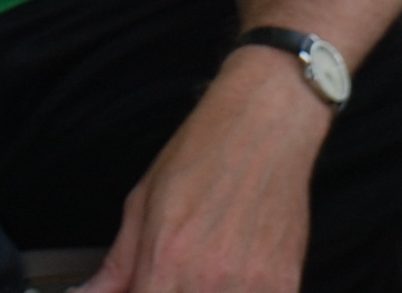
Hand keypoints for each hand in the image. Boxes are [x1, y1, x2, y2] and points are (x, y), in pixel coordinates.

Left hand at [81, 49, 321, 292]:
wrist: (264, 125)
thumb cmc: (203, 154)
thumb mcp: (144, 201)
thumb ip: (118, 263)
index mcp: (165, 263)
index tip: (144, 286)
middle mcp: (206, 282)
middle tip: (172, 276)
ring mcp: (250, 289)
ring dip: (205, 292)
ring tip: (206, 268)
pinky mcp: (284, 288)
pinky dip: (241, 291)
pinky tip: (235, 274)